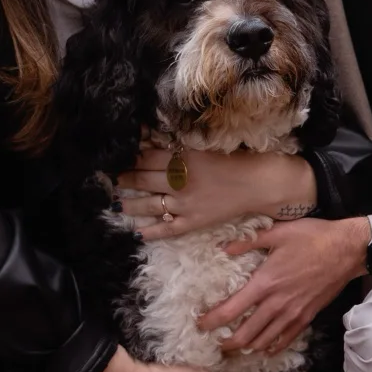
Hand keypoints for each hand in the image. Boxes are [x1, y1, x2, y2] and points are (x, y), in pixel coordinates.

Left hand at [117, 139, 315, 241]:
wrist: (261, 183)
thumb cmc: (236, 159)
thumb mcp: (205, 146)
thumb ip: (179, 145)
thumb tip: (151, 138)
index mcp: (183, 159)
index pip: (146, 157)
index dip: (130, 155)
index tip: (117, 154)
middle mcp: (180, 182)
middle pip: (144, 179)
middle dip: (125, 178)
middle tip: (110, 177)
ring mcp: (186, 205)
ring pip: (150, 205)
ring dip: (131, 204)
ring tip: (116, 202)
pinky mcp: (194, 222)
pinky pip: (168, 229)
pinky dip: (152, 232)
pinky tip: (138, 233)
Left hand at [196, 217, 370, 355]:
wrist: (347, 250)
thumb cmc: (313, 237)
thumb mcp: (278, 232)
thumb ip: (249, 242)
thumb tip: (224, 248)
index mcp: (265, 283)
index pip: (231, 310)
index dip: (212, 321)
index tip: (201, 325)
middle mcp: (276, 304)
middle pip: (245, 334)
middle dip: (228, 343)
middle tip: (217, 344)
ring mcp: (293, 314)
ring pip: (265, 341)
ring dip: (248, 348)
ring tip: (237, 349)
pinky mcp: (307, 317)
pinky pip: (286, 339)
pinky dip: (273, 347)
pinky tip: (266, 350)